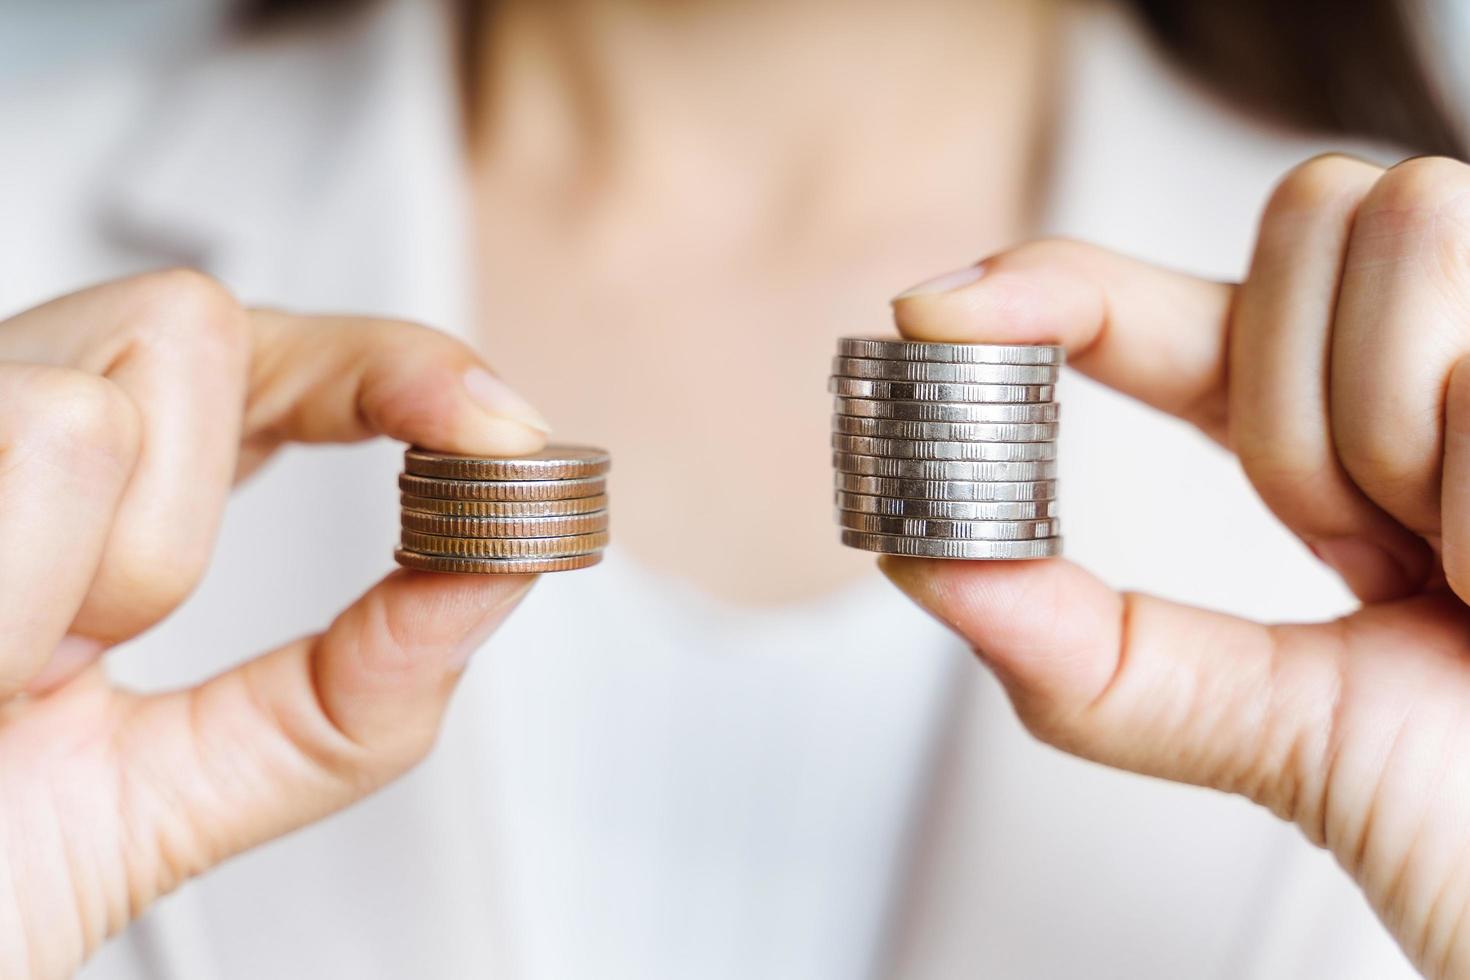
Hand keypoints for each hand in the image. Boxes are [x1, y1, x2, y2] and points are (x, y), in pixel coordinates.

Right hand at [0, 270, 549, 977]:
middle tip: (64, 660)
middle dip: (179, 520)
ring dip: (73, 588)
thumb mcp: (170, 798)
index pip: (259, 348)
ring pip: (93, 403)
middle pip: (190, 322)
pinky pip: (21, 442)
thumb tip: (501, 573)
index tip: (500, 427)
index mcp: (80, 486)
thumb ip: (344, 700)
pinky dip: (8, 604)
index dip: (392, 365)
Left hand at [883, 155, 1469, 977]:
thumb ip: (1109, 662)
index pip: (1180, 315)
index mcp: (1359, 452)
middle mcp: (1455, 373)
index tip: (936, 309)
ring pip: (1396, 221)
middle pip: (1304, 221)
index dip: (1057, 286)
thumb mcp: (1290, 737)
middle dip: (1294, 399)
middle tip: (1377, 545)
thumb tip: (929, 569)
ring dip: (1400, 422)